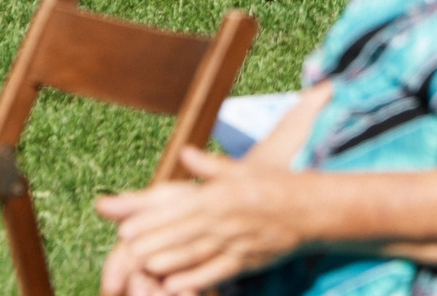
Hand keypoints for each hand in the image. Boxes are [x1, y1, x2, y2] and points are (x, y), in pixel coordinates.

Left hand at [95, 148, 307, 293]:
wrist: (310, 209)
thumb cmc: (272, 187)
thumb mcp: (241, 170)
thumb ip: (209, 166)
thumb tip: (184, 153)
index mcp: (221, 195)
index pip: (178, 209)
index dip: (151, 221)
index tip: (127, 228)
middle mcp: (226, 219)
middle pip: (182, 234)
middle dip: (153, 244)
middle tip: (127, 252)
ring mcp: (236, 242)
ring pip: (195, 254)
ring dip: (168, 261)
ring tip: (144, 267)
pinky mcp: (246, 262)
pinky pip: (216, 273)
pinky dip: (195, 280)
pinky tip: (174, 285)